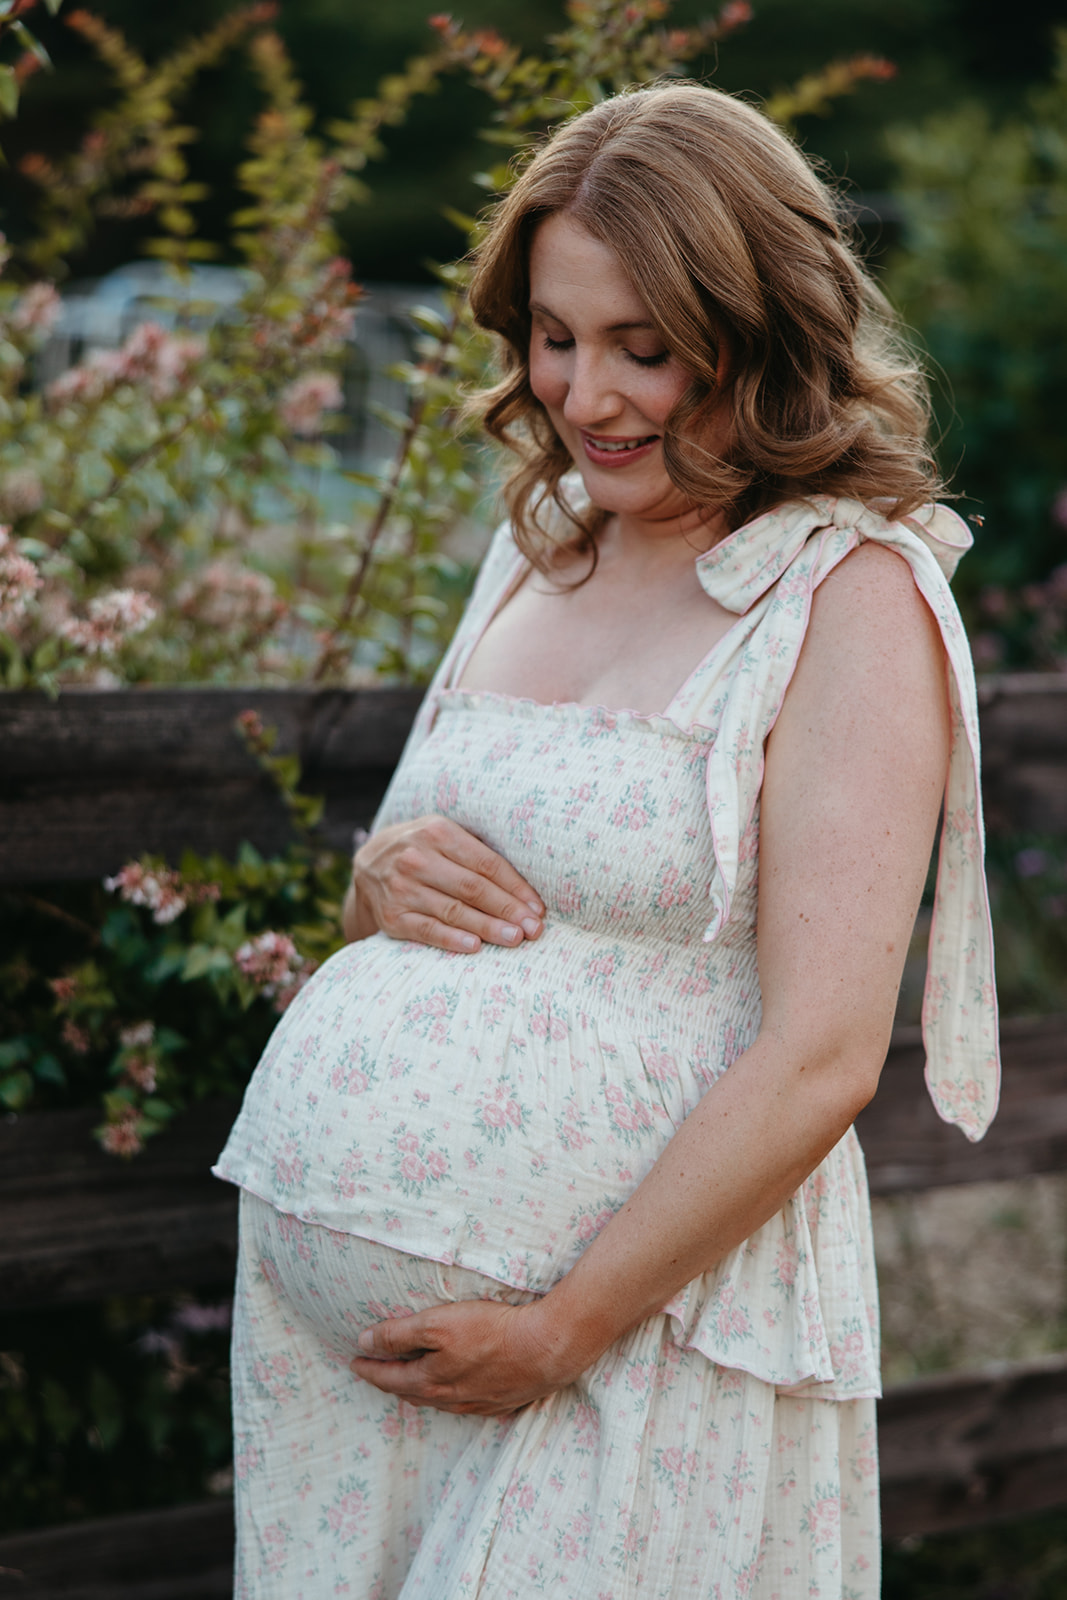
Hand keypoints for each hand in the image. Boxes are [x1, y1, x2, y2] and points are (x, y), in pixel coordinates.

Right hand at [349, 815, 544, 952]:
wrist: (368, 865)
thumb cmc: (423, 849)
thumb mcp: (443, 835)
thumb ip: (476, 851)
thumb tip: (524, 886)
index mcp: (438, 832)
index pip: (486, 863)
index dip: (515, 887)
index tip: (537, 908)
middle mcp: (417, 858)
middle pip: (473, 888)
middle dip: (508, 910)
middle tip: (533, 929)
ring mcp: (402, 888)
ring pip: (453, 911)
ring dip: (488, 927)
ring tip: (515, 939)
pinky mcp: (392, 916)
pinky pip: (427, 930)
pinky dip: (452, 940)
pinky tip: (475, 947)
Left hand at [349, 1298, 580, 1415]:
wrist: (545, 1348)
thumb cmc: (490, 1331)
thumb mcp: (438, 1324)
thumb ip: (399, 1334)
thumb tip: (364, 1342)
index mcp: (430, 1382)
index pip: (388, 1377)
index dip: (368, 1368)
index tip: (353, 1360)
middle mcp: (450, 1399)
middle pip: (411, 1393)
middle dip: (389, 1382)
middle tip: (375, 1372)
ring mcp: (477, 1403)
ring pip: (438, 1401)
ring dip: (418, 1391)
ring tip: (409, 1382)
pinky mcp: (501, 1401)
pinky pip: (464, 1404)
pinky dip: (449, 1397)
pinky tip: (455, 1391)